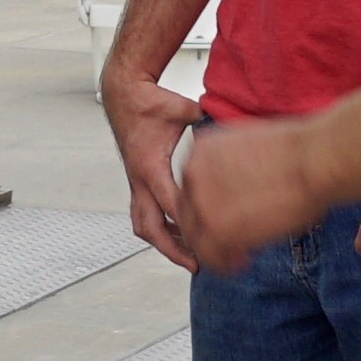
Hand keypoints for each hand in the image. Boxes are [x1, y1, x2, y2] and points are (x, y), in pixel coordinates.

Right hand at [99, 65, 204, 263]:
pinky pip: (143, 214)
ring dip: (164, 243)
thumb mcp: (182, 109)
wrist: (123, 95)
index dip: (189, 224)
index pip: (169, 203)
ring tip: (188, 256)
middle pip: (150, 226)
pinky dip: (159, 228)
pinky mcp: (136, 181)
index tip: (209, 241)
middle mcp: (139, 178)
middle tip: (197, 265)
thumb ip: (209, 121)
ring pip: (142, 224)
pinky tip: (179, 233)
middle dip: (172, 249)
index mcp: (149, 164)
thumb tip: (236, 125)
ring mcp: (135, 182)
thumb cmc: (152, 102)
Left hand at [172, 113, 325, 268]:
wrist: (315, 161)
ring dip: (215, 250)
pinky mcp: (216, 229)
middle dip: (209, 229)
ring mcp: (202, 202)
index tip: (230, 216)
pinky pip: (209, 256)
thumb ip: (228, 168)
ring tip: (241, 256)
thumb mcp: (249, 148)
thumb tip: (232, 191)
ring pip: (195, 237)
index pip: (192, 187)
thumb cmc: (298, 154)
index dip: (209, 206)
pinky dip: (224, 265)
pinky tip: (244, 263)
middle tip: (232, 242)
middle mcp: (193, 173)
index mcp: (201, 150)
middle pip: (188, 212)